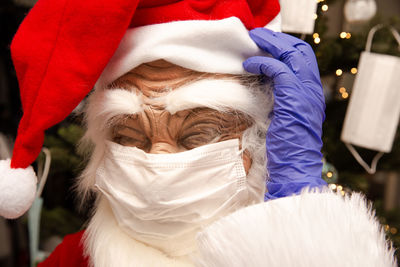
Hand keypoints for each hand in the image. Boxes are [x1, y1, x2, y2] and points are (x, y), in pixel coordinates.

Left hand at [243, 28, 326, 199]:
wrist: (295, 166)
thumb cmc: (287, 147)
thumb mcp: (286, 117)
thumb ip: (282, 98)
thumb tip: (265, 83)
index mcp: (312, 93)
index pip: (304, 58)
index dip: (286, 47)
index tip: (267, 45)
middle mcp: (313, 89)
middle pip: (301, 50)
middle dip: (278, 40)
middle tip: (258, 37)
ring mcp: (305, 92)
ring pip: (291, 54)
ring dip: (269, 45)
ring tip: (252, 42)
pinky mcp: (292, 98)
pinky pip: (277, 69)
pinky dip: (261, 63)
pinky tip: (248, 65)